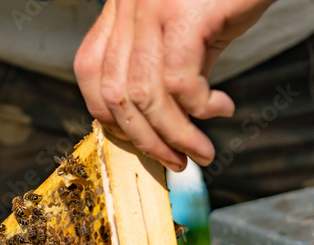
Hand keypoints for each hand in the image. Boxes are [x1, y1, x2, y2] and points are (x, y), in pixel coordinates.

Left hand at [75, 0, 273, 170]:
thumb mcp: (191, 31)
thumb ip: (170, 70)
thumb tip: (166, 124)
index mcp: (121, 9)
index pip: (91, 73)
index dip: (109, 115)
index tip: (140, 140)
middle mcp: (129, 7)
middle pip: (115, 93)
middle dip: (144, 139)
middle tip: (176, 161)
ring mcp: (153, 8)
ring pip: (146, 96)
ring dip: (176, 135)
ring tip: (202, 150)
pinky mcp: (186, 14)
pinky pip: (179, 83)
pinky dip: (200, 108)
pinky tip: (222, 108)